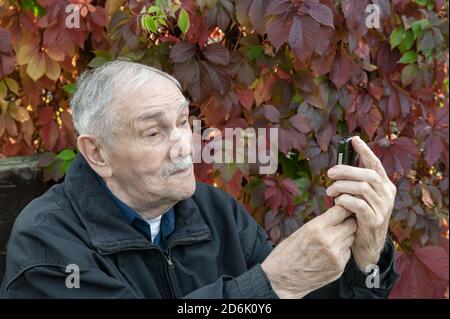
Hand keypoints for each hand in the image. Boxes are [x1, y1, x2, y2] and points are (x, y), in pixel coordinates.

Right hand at [261, 206, 356, 298]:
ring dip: (346, 236)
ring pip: (352, 238)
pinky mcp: (339, 268)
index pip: (341, 211)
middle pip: (352, 224)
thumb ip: (321, 223)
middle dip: (347, 222)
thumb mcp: (301, 231)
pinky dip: (342, 250)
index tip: (341, 209)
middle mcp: (329, 241)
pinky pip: (347, 252)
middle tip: (340, 222)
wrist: (282, 279)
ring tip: (333, 238)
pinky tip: (330, 252)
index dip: (343, 208)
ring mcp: (336, 256)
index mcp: (316, 228)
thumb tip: (336, 214)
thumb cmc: (287, 254)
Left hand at [326, 136, 396, 270]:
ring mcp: (383, 208)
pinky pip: (358, 204)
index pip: (376, 164)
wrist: (366, 246)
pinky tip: (337, 202)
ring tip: (329, 191)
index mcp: (385, 186)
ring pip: (362, 187)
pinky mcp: (374, 220)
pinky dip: (344, 200)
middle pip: (368, 174)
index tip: (353, 139)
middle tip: (329, 173)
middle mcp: (387, 195)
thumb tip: (337, 168)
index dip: (365, 151)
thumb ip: (355, 183)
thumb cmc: (358, 217)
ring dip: (341, 186)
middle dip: (346, 170)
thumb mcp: (360, 198)